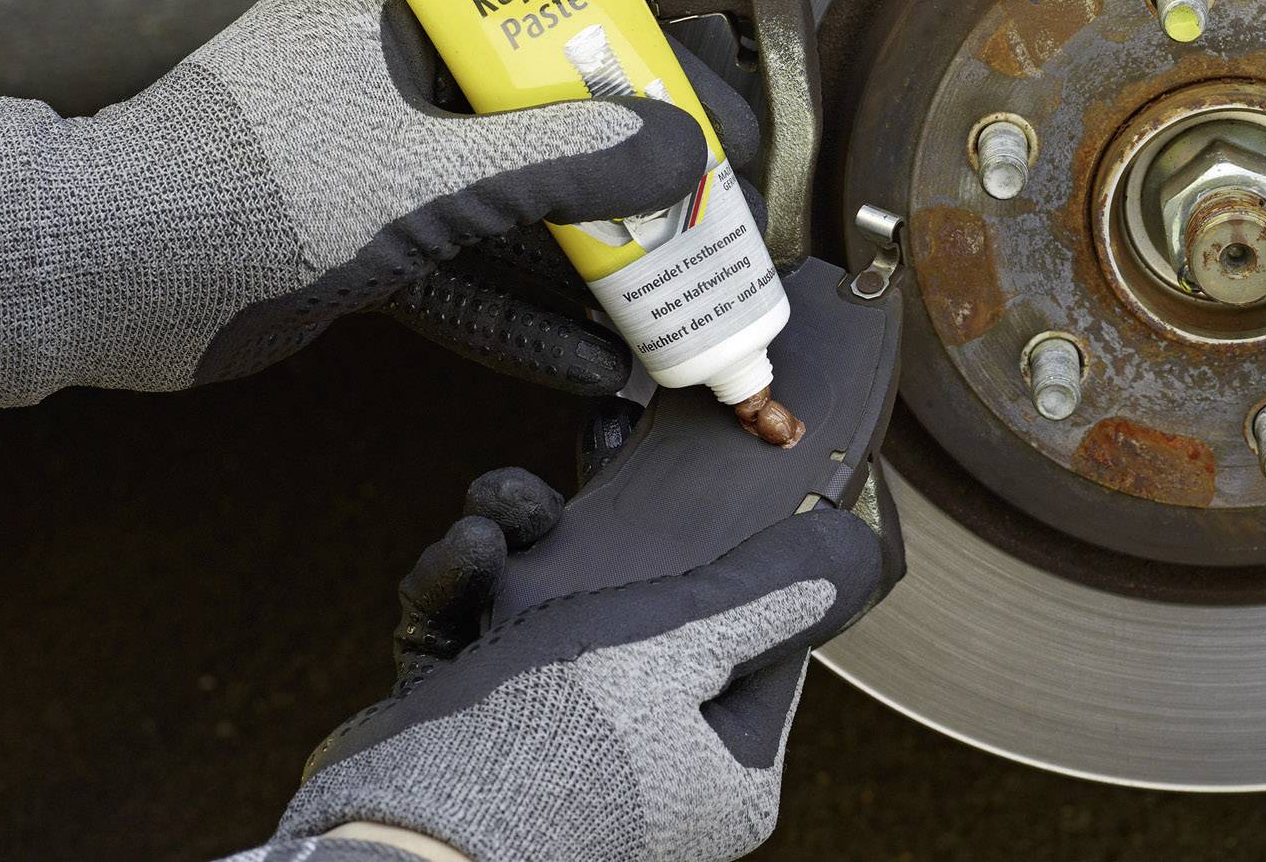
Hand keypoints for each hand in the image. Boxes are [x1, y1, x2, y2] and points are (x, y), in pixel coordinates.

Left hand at [0, 0, 708, 407]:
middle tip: (709, 202)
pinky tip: (598, 354)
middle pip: (542, 100)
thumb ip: (559, 165)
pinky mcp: (354, 228)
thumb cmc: (236, 192)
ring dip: (584, 244)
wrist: (92, 277)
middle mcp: (388, 58)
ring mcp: (371, 146)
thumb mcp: (424, 178)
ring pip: (508, 188)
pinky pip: (462, 260)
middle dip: (628, 160)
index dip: (638, 38)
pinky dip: (522, 305)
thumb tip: (678, 155)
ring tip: (676, 285)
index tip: (708, 94)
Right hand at [284, 467, 882, 861]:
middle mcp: (650, 760)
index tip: (730, 474)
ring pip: (556, 603)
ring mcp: (560, 744)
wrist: (409, 825)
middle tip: (608, 442)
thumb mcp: (686, 644)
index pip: (761, 634)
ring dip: (527, 538)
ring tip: (509, 507)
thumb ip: (771, 591)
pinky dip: (467, 585)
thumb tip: (856, 543)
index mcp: (722, 763)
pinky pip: (484, 631)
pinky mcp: (479, 726)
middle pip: (651, 605)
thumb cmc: (560, 744)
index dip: (745, 549)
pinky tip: (469, 549)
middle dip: (613, 521)